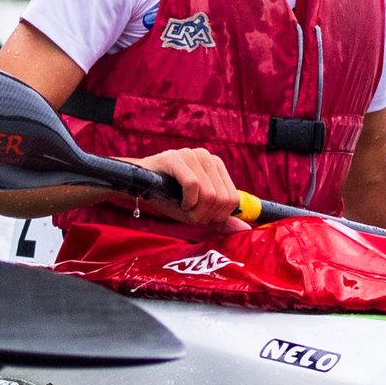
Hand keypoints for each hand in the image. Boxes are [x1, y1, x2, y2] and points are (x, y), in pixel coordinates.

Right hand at [126, 146, 247, 231]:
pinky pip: (193, 185)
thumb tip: (246, 230)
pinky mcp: (175, 157)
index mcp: (217, 166)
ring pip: (209, 194)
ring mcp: (191, 154)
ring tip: (183, 207)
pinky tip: (179, 202)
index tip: (200, 216)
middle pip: (221, 199)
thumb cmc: (169, 197)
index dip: (216, 216)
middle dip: (205, 215)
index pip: (232, 200)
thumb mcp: (198, 211)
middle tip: (189, 213)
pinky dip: (187, 201)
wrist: (138, 186)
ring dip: (195, 211)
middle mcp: (207, 156)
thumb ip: (221, 220)